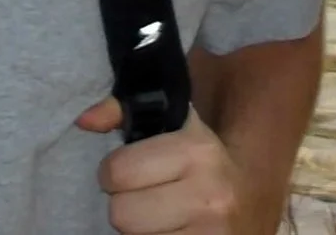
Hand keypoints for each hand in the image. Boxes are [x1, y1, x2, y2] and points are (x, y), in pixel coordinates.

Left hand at [77, 97, 243, 231]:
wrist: (251, 195)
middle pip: (122, 215)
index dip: (111, 172)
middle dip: (122, 204)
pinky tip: (166, 229)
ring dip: (139, 229)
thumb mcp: (170, 123)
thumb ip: (122, 112)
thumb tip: (84, 121)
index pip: (119, 171)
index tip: (123, 171)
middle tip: (137, 195)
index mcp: (197, 151)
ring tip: (154, 214)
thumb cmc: (199, 155)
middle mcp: (210, 196)